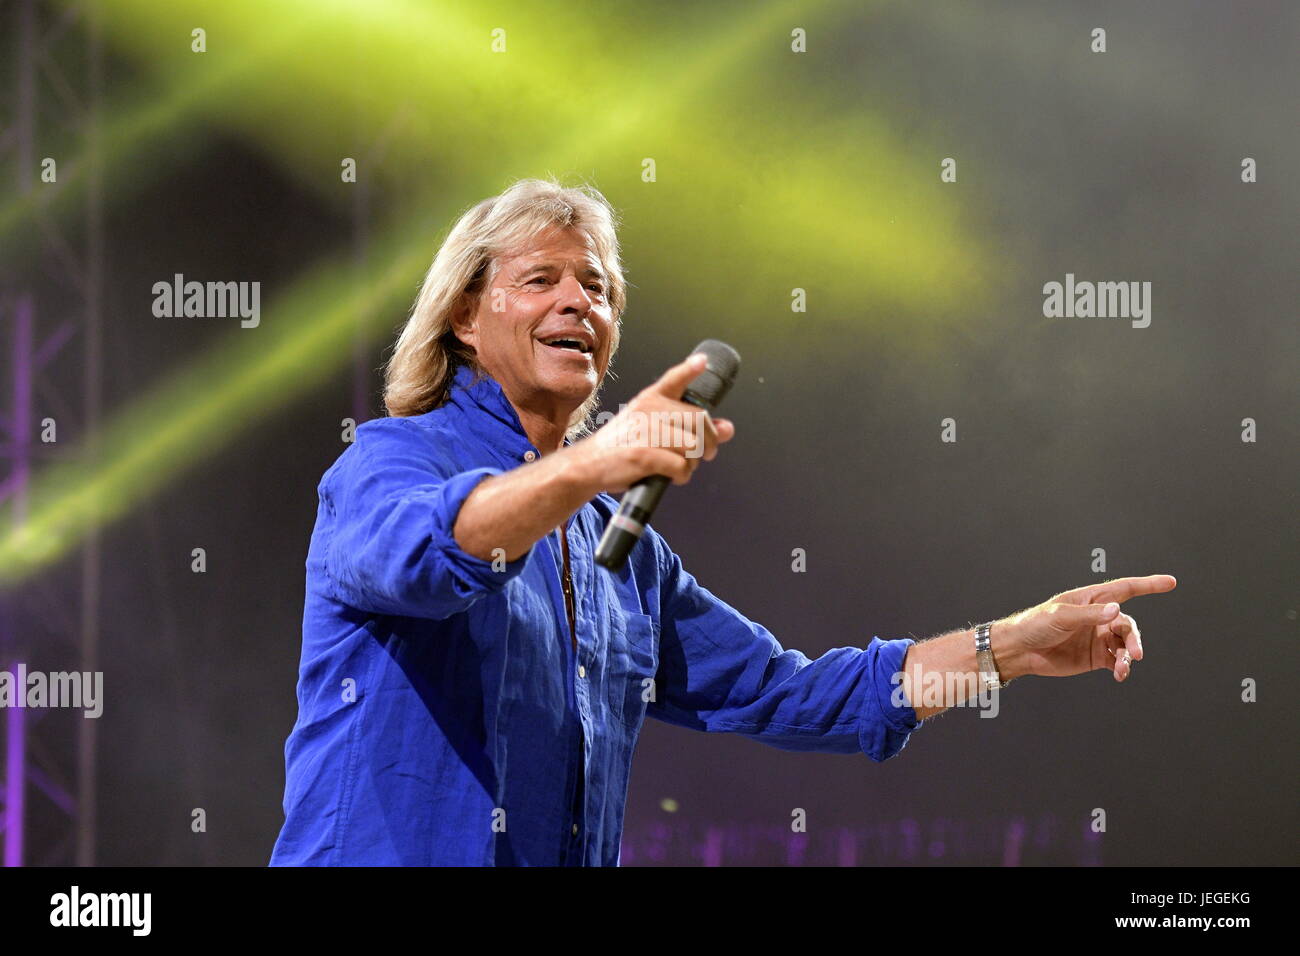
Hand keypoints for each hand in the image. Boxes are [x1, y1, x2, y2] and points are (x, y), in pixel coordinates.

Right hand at [568, 353, 735, 494]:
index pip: (673, 380)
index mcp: (649, 400)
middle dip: (710, 443)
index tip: (702, 362)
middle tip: (705, 454)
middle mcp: (649, 410)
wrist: (588, 465)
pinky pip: (681, 466)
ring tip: (681, 466)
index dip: (690, 370)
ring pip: (694, 446)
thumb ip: (690, 427)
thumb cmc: (623, 446)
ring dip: (694, 462)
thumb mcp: (652, 429)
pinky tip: (672, 476)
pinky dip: (682, 476)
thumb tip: (728, 428)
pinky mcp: (642, 454)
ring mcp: (646, 432)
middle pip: (700, 421)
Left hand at [996, 574, 1177, 681]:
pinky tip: (1120, 674)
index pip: (1125, 589)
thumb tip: (1117, 610)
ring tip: (1123, 668)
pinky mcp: (1095, 657)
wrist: (1020, 651)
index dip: (1148, 585)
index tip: (1171, 582)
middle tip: (1136, 653)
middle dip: (1134, 638)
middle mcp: (1098, 617)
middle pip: (1127, 624)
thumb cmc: (1035, 624)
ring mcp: (1098, 637)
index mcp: (1091, 599)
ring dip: (1128, 656)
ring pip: (1125, 644)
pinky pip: (1117, 661)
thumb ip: (1089, 615)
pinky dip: (1122, 667)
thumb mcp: (1060, 616)